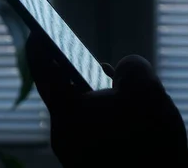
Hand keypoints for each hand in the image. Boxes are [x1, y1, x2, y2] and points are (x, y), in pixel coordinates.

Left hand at [25, 32, 187, 167]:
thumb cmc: (150, 137)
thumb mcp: (146, 87)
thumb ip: (130, 67)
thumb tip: (121, 73)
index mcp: (67, 113)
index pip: (44, 71)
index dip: (39, 47)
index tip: (36, 32)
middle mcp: (64, 135)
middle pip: (63, 95)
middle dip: (77, 74)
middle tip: (81, 55)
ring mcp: (75, 155)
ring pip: (79, 115)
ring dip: (94, 97)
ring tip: (109, 80)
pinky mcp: (89, 165)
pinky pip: (90, 133)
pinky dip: (103, 117)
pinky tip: (123, 111)